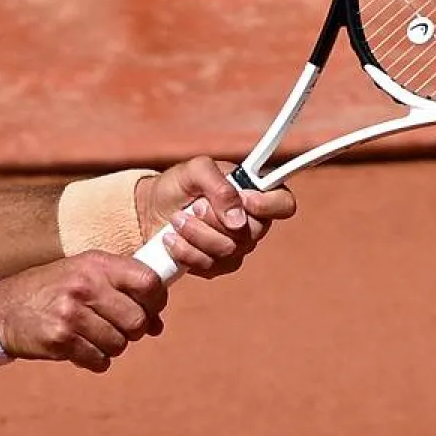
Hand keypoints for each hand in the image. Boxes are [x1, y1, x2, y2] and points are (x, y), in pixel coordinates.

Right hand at [0, 252, 166, 372]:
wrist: (2, 310)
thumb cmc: (51, 291)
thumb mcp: (84, 274)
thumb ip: (123, 290)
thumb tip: (158, 325)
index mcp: (95, 264)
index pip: (148, 282)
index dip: (156, 300)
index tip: (150, 308)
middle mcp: (84, 286)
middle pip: (137, 320)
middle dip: (134, 330)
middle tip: (117, 327)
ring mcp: (71, 314)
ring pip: (120, 344)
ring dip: (111, 346)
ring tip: (91, 335)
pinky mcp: (60, 340)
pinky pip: (99, 360)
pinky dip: (94, 359)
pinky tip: (79, 347)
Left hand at [134, 156, 296, 278]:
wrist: (151, 209)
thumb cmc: (179, 185)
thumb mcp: (195, 170)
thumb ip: (218, 184)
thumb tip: (237, 217)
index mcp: (255, 193)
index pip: (284, 204)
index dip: (268, 205)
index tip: (245, 199)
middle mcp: (252, 223)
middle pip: (252, 232)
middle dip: (215, 219)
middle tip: (194, 206)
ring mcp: (237, 247)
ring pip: (228, 250)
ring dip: (196, 233)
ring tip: (177, 219)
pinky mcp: (217, 266)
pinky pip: (209, 266)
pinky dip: (186, 251)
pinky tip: (171, 238)